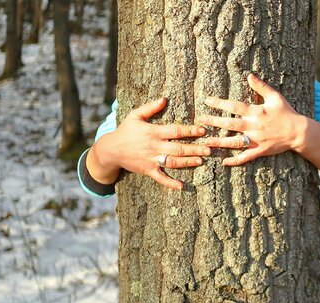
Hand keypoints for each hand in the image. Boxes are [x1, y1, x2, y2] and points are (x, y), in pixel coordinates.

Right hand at [88, 97, 210, 189]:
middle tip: (209, 149)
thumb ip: (150, 107)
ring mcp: (151, 160)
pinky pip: (160, 178)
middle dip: (194, 149)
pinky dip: (170, 183)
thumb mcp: (135, 116)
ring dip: (187, 162)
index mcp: (153, 132)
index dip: (190, 131)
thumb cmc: (125, 130)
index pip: (175, 131)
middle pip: (178, 148)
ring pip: (172, 162)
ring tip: (201, 161)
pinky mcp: (148, 170)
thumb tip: (164, 98)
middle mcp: (154, 147)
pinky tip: (182, 186)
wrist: (110, 150)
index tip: (203, 130)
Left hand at [199, 74, 306, 165]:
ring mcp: (256, 140)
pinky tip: (224, 161)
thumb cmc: (287, 113)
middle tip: (200, 120)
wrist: (298, 132)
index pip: (234, 107)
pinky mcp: (260, 151)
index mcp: (256, 112)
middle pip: (230, 124)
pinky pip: (245, 157)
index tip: (207, 101)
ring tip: (205, 142)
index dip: (219, 104)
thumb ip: (261, 87)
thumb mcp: (275, 97)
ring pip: (234, 142)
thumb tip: (249, 75)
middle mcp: (253, 126)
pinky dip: (234, 160)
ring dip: (219, 142)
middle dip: (214, 122)